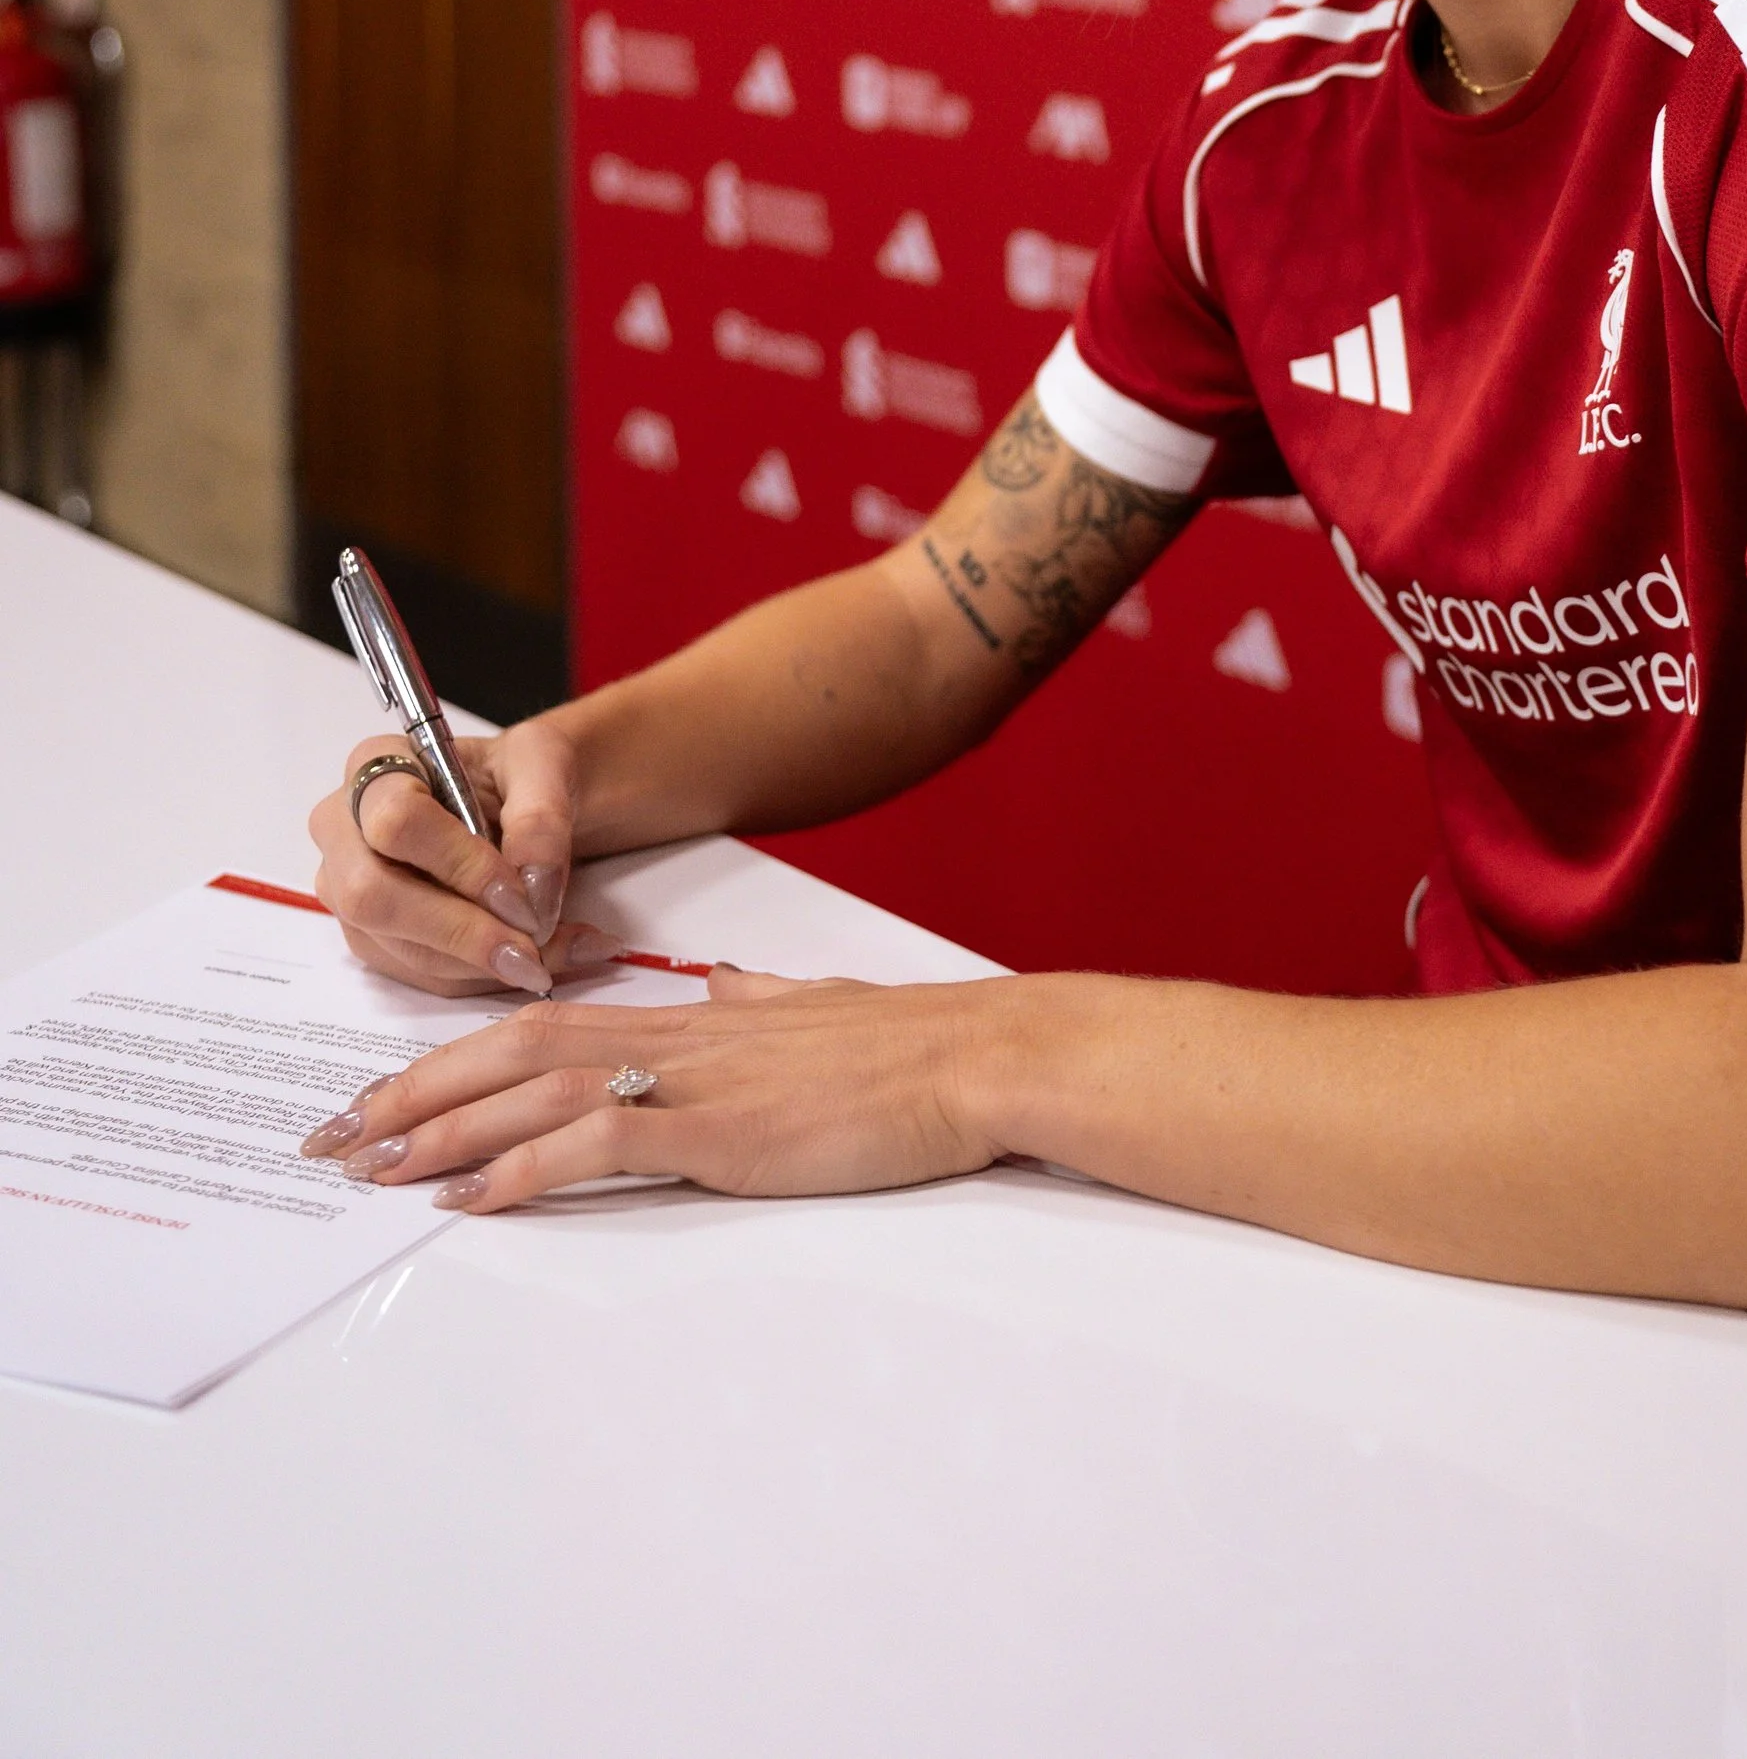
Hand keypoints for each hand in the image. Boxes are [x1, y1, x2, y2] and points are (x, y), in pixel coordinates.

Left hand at [295, 965, 1000, 1207]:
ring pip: (534, 1090)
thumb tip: (734, 987)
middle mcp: (674, 1036)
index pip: (542, 1022)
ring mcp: (692, 1082)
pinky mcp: (718, 1131)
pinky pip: (596, 1143)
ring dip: (442, 1131)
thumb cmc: (910, 1045)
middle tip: (333, 1134)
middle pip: (510, 1048)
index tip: (391, 1090)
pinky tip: (470, 1199)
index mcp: (692, 1016)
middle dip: (413, 1092)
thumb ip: (765, 1000)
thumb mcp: (820, 1007)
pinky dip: (522, 1170)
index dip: (458, 1055)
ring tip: (369, 1168)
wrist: (973, 1056)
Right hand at [307, 720, 614, 998]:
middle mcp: (344, 828)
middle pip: (374, 896)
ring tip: (554, 955)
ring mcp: (350, 888)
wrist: (523, 802)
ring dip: (480, 964)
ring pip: (398, 946)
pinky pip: (419, 973)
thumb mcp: (544, 764)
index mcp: (374, 763)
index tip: (520, 895)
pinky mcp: (373, 936)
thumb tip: (532, 889)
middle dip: (460, 932)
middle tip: (532, 948)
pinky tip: (536, 961)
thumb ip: (540, 817)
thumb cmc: (520, 772)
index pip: (397, 822)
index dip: (459, 866)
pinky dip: (481, 976)